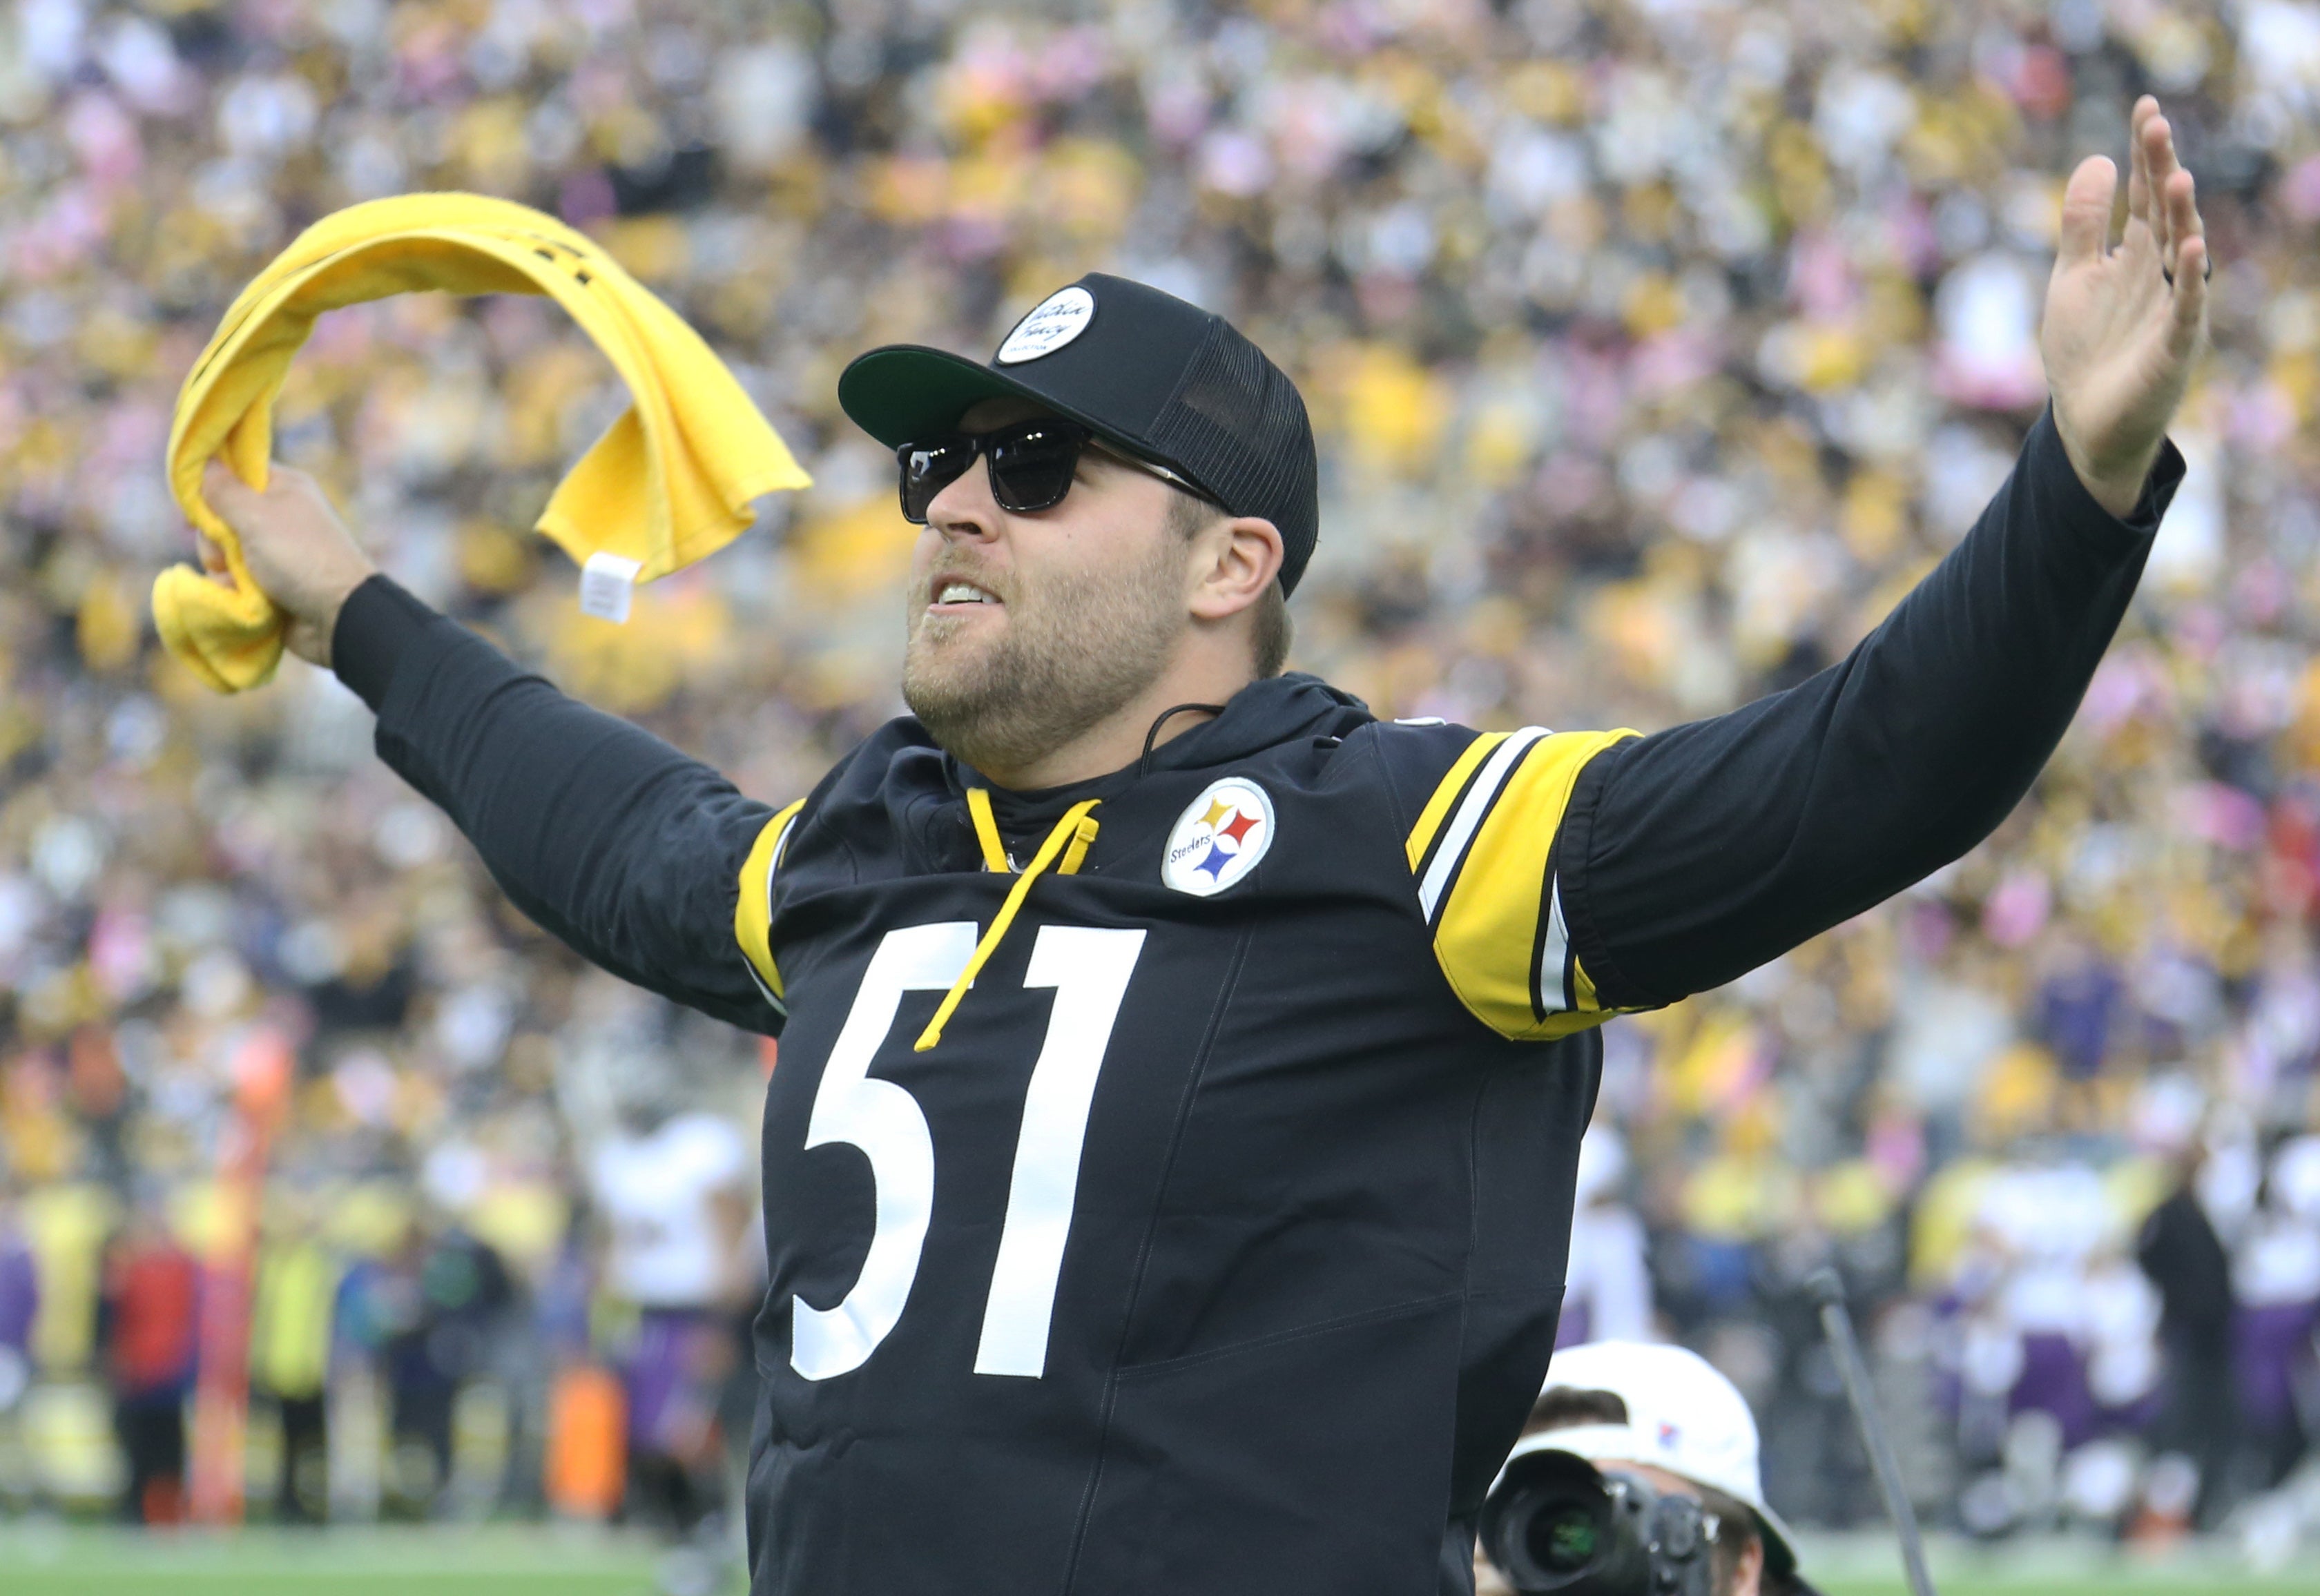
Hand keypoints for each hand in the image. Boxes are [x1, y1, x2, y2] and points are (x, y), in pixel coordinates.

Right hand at [197, 459, 377, 666]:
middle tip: (227, 551)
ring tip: (239, 580)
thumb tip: (205, 461)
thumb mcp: (257, 516)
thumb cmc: (300, 557)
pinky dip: (231, 588)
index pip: (235, 472)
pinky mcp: (268, 582)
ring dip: (222, 567)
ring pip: (222, 551)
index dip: (211, 485)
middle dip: (215, 538)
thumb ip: (224, 490)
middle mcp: (278, 516)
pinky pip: (232, 579)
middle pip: (221, 516)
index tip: (194, 504)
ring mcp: (273, 551)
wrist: (339, 616)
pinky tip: (241, 597)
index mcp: (284, 487)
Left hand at [2040, 96, 2210, 518]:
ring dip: (2180, 214)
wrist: (2088, 424)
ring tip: (2175, 175)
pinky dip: (2188, 278)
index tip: (2143, 107)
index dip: (2143, 154)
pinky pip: (2186, 307)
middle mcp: (2160, 274)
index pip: (2144, 194)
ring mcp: (2170, 308)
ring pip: (2182, 252)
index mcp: (2135, 256)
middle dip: (2161, 170)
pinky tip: (2189, 246)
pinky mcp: (2173, 346)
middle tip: (2155, 123)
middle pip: (2164, 212)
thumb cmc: (2084, 350)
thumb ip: (2082, 224)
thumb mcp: (2072, 278)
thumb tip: (2096, 160)